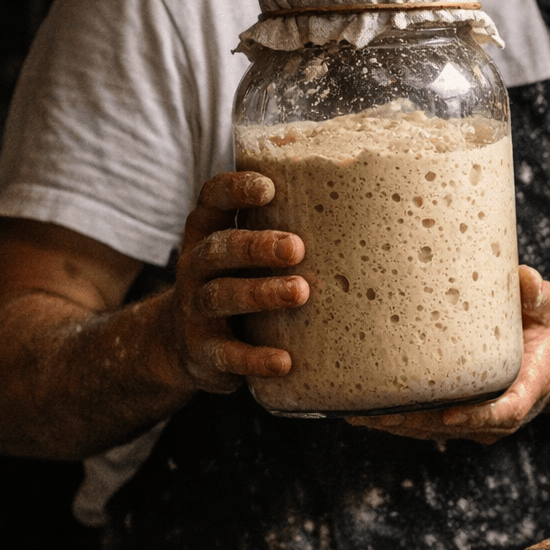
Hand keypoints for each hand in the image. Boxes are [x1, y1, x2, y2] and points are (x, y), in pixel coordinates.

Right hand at [164, 171, 308, 392]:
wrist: (185, 346)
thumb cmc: (238, 281)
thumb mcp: (246, 252)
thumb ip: (283, 226)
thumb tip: (364, 195)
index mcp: (209, 233)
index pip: (212, 199)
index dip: (235, 190)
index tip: (268, 188)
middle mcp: (196, 267)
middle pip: (219, 249)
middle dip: (256, 246)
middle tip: (297, 248)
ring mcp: (196, 310)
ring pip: (222, 296)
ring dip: (261, 294)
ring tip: (300, 292)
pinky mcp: (204, 352)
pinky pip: (227, 354)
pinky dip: (255, 358)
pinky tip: (284, 361)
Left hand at [348, 265, 549, 444]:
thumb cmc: (547, 329)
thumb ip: (538, 297)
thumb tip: (523, 276)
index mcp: (529, 387)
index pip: (506, 412)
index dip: (478, 416)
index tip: (450, 412)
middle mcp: (501, 410)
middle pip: (457, 427)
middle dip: (417, 423)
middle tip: (380, 413)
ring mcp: (478, 419)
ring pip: (435, 430)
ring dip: (398, 425)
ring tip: (358, 413)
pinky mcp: (459, 416)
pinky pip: (426, 423)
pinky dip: (396, 419)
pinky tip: (361, 410)